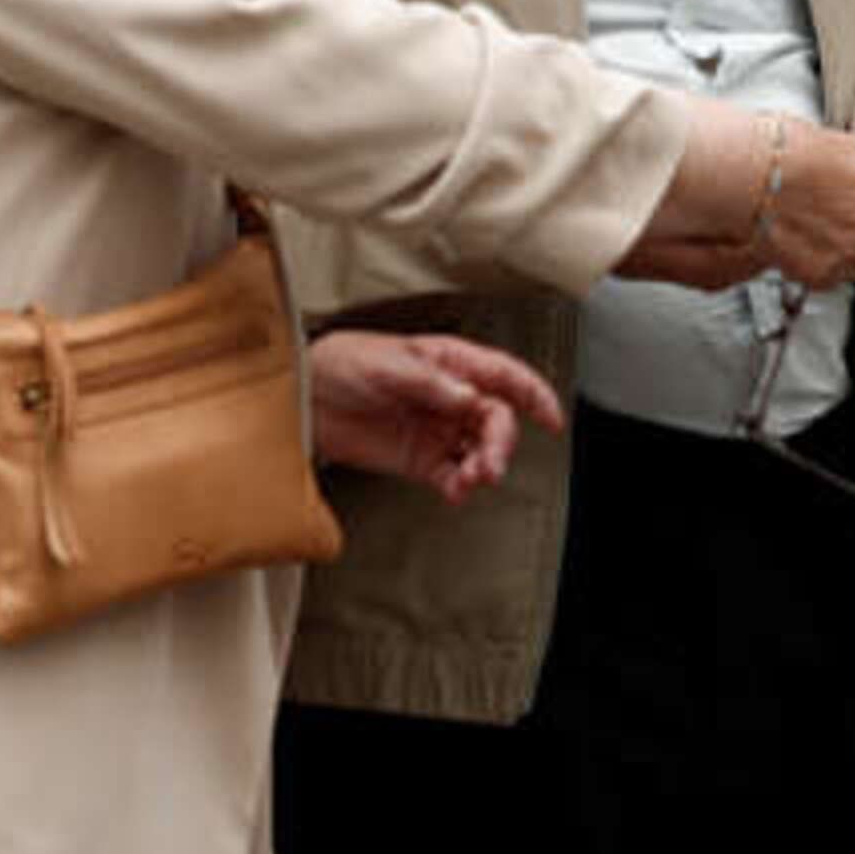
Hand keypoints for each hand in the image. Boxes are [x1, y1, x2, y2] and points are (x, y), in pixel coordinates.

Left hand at [309, 330, 568, 502]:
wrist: (302, 396)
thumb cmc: (341, 363)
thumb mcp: (385, 363)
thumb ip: (429, 382)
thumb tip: (469, 396)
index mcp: (449, 363)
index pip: (504, 376)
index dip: (534, 394)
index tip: (552, 418)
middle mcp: (450, 396)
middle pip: (496, 420)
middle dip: (500, 443)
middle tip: (490, 463)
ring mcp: (437, 429)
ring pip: (479, 450)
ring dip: (483, 467)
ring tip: (472, 479)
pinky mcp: (419, 459)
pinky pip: (451, 475)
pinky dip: (460, 486)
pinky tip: (457, 490)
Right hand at [760, 119, 854, 293]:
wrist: (747, 176)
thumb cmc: (782, 152)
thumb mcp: (836, 143)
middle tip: (844, 222)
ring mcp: (848, 252)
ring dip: (847, 253)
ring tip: (819, 236)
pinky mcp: (821, 274)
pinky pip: (830, 277)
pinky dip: (817, 266)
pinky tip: (799, 246)